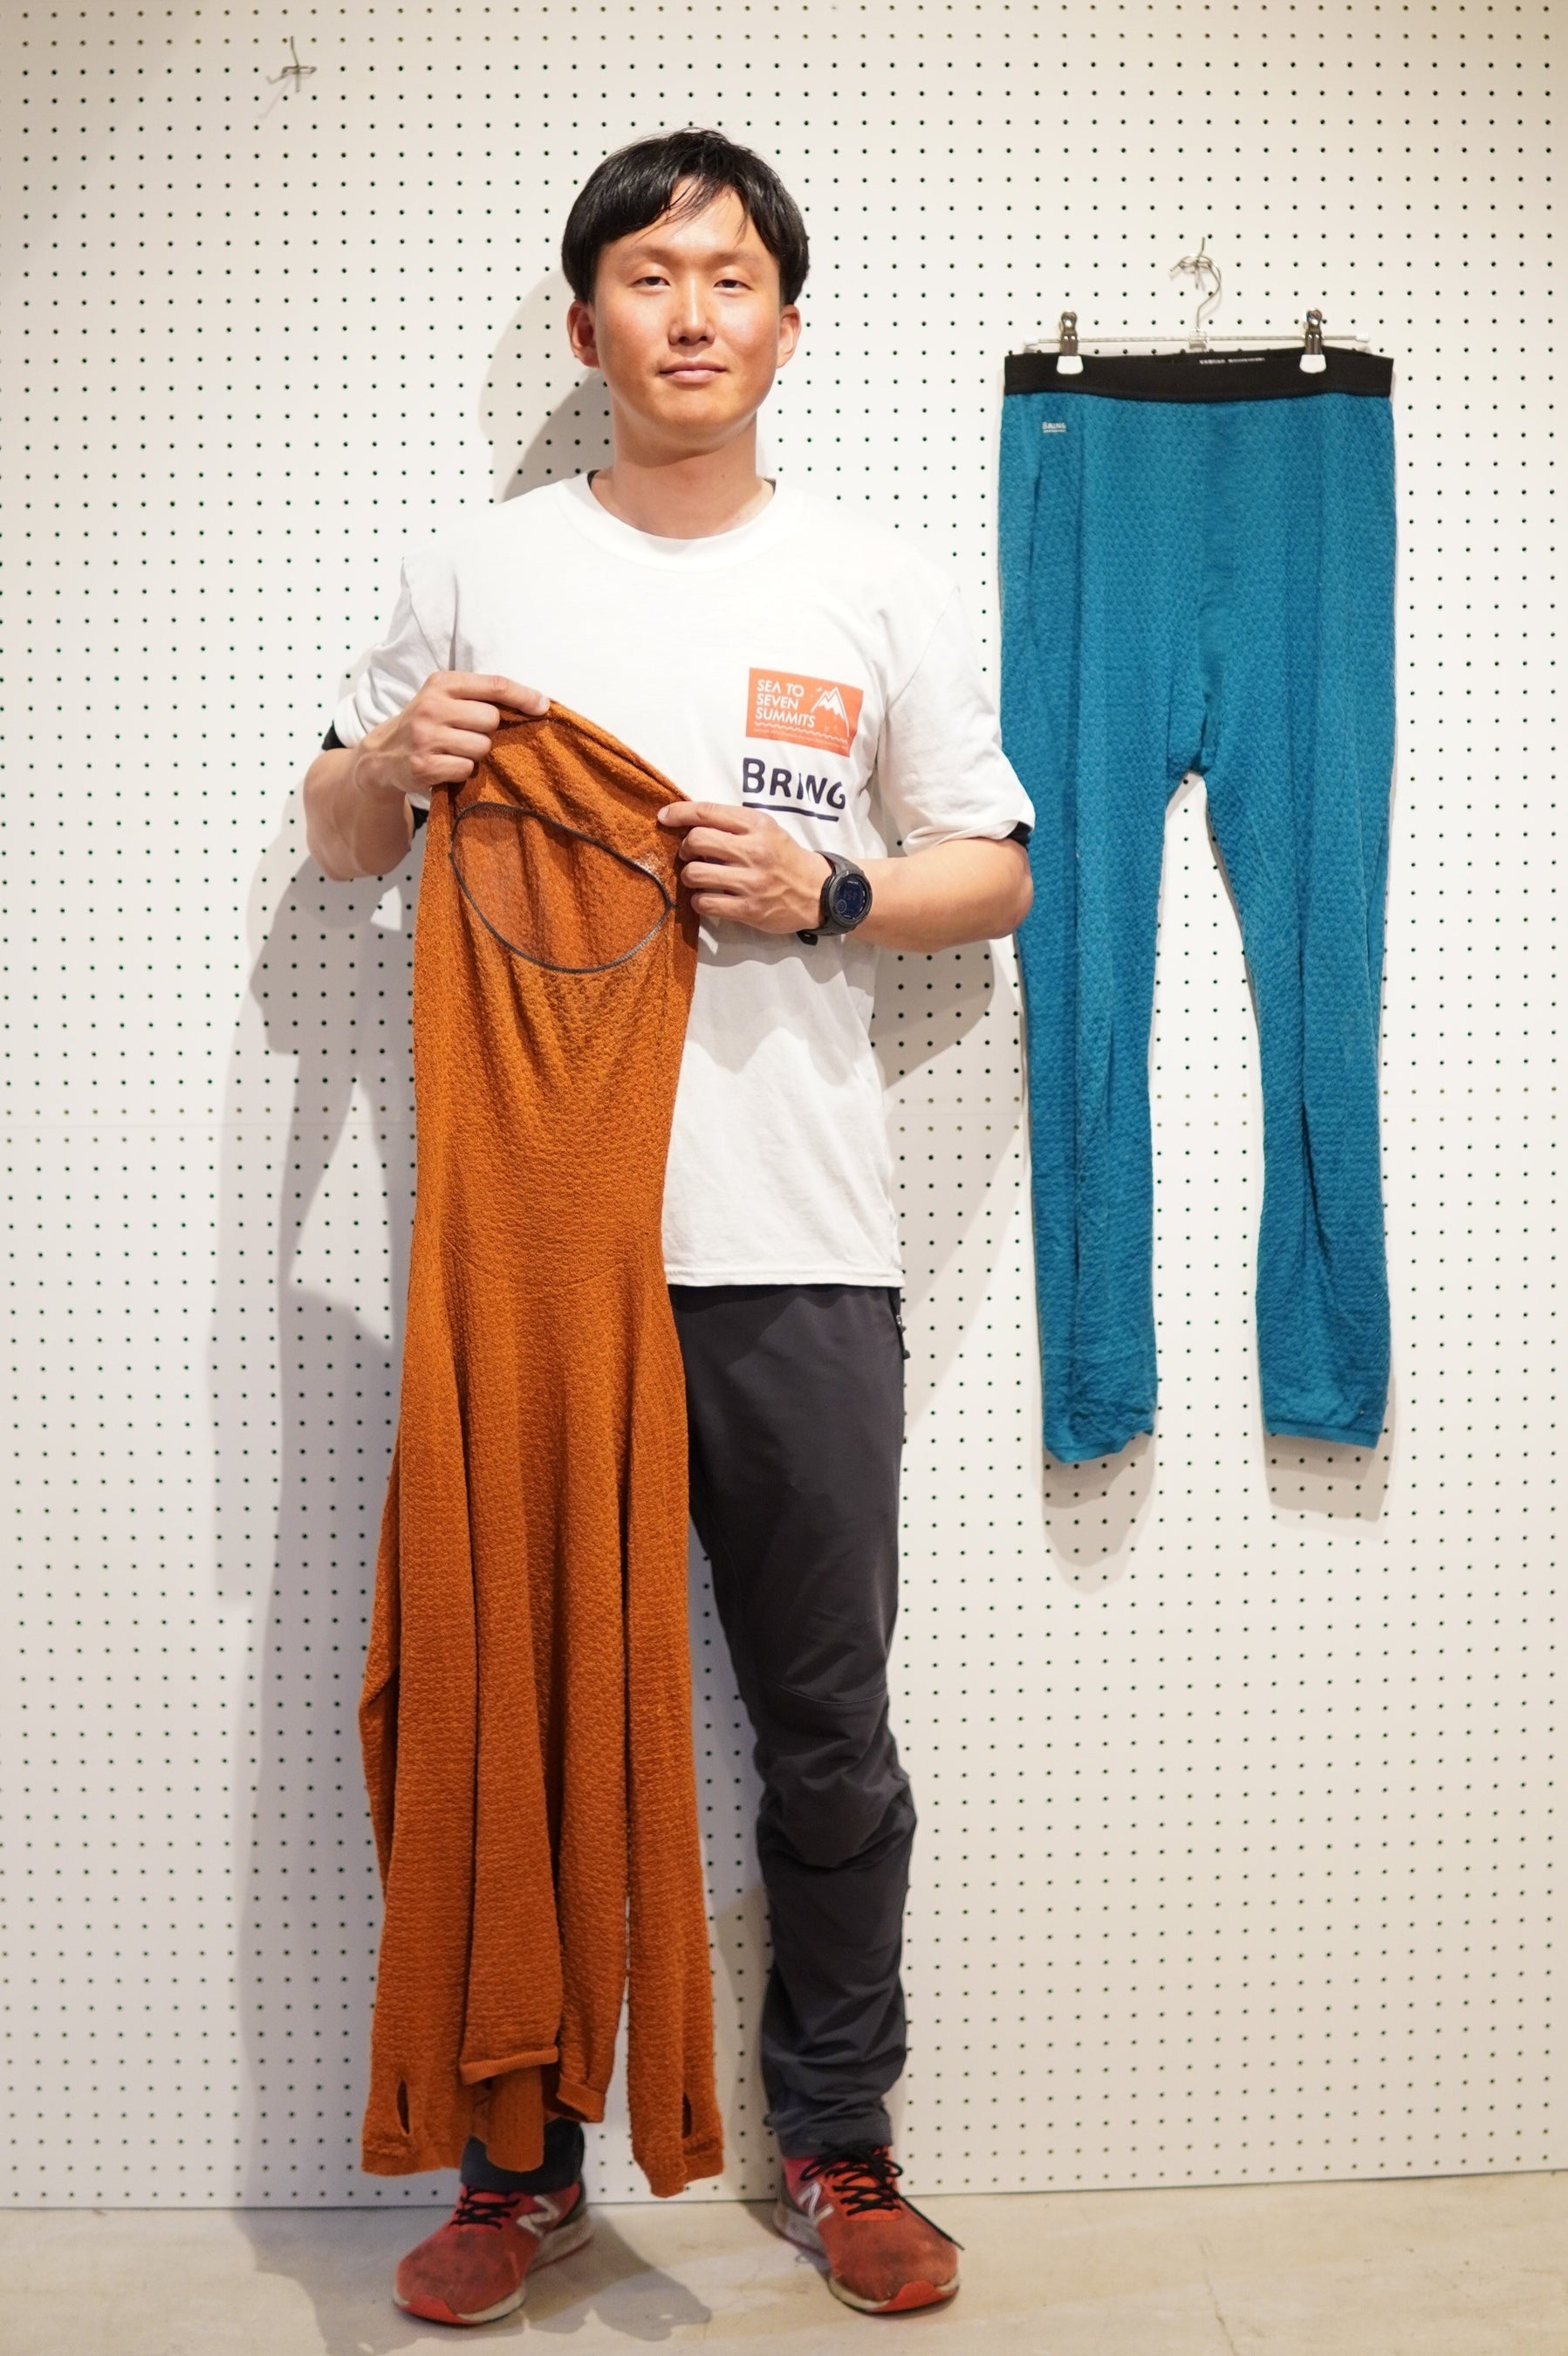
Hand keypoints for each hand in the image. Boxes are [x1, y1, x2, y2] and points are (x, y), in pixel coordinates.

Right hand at [352, 672, 547, 802]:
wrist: (383, 755)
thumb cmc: (426, 723)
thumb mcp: (443, 698)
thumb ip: (479, 696)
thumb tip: (536, 703)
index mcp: (441, 683)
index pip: (493, 685)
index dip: (522, 695)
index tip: (542, 706)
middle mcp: (432, 706)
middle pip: (491, 720)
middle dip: (486, 731)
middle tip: (466, 734)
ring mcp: (426, 737)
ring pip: (481, 746)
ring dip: (475, 753)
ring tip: (454, 750)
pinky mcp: (425, 765)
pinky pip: (467, 769)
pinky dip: (463, 771)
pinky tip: (446, 765)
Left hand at [657, 802, 830, 933]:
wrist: (818, 892)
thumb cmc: (785, 857)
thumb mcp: (766, 829)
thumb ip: (733, 824)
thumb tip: (690, 823)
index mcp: (757, 825)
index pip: (708, 812)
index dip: (679, 813)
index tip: (664, 817)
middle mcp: (754, 850)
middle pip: (696, 841)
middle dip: (685, 848)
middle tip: (690, 854)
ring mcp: (751, 882)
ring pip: (695, 874)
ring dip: (690, 876)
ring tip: (700, 877)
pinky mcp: (749, 909)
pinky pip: (705, 903)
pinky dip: (699, 901)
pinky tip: (708, 897)